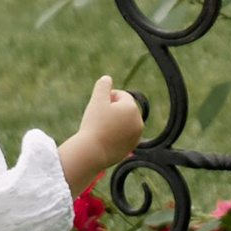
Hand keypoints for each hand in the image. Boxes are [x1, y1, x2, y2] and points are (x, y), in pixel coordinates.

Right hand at [59, 73, 142, 192]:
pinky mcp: (131, 148)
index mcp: (132, 108)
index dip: (107, 98)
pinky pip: (123, 136)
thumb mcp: (97, 100)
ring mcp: (136, 137)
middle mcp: (138, 122)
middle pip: (124, 109)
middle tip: (98, 118)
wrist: (92, 152)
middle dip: (112, 110)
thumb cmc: (94, 124)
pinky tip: (104, 138)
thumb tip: (107, 78)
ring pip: (124, 122)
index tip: (97, 106)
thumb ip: (103, 86)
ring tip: (101, 128)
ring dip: (114, 122)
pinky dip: (116, 134)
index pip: (122, 96)